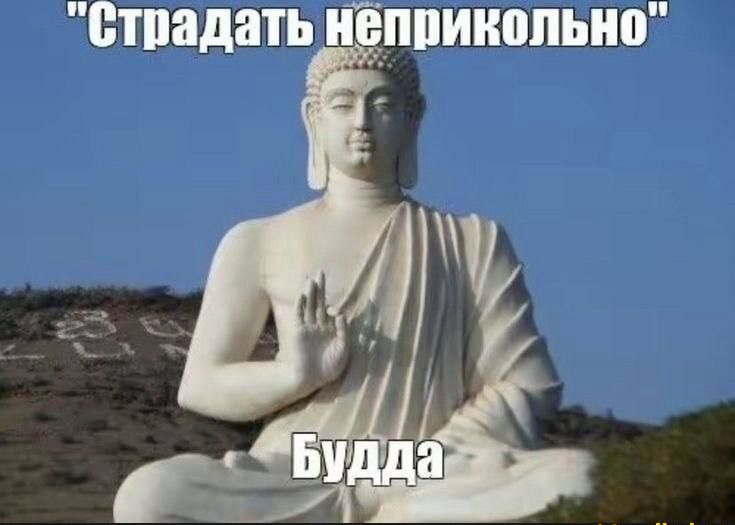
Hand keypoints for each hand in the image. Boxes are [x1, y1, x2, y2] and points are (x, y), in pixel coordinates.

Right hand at [279, 271, 349, 392]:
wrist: (310, 379)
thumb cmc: (329, 368)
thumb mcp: (343, 349)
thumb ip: (344, 331)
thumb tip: (341, 313)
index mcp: (330, 331)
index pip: (332, 312)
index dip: (334, 309)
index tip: (335, 312)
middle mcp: (318, 326)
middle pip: (318, 302)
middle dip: (320, 288)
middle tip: (320, 271)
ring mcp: (307, 328)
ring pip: (309, 305)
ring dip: (310, 292)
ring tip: (311, 278)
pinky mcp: (298, 331)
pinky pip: (299, 314)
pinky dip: (301, 303)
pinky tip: (303, 293)